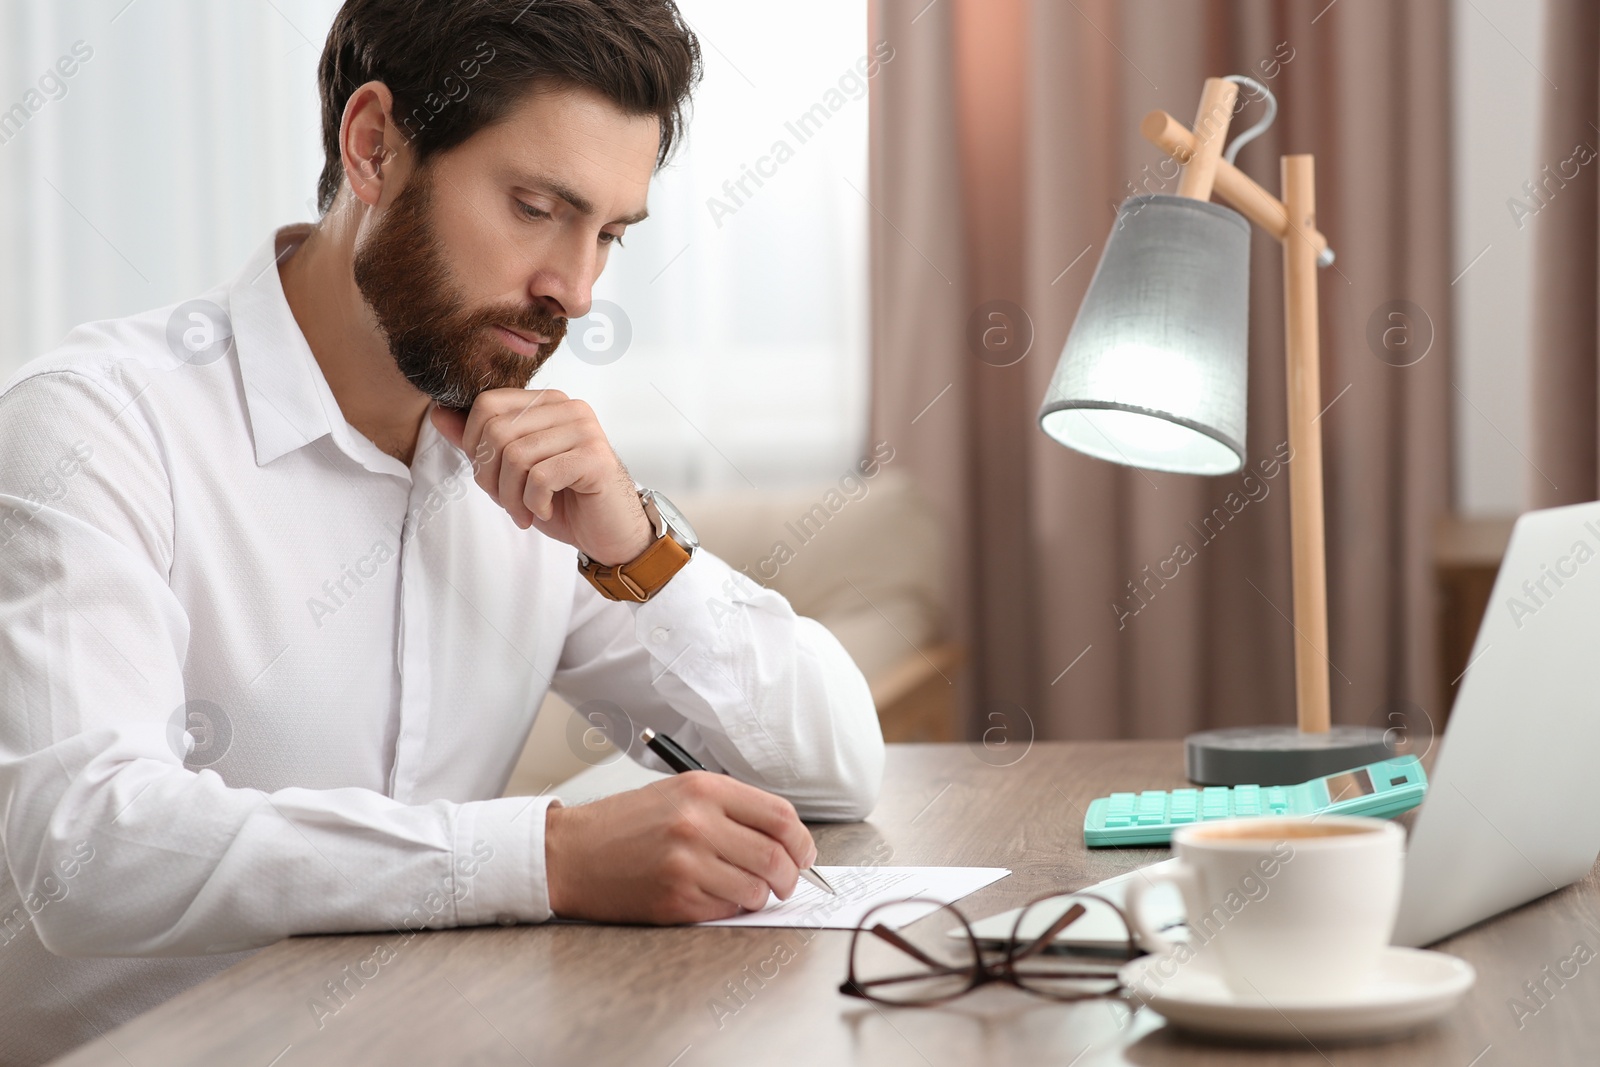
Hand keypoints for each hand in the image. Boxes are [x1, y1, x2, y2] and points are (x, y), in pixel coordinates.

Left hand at [430, 389, 652, 564]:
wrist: (609, 533)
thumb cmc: (565, 501)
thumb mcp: (512, 471)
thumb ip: (479, 441)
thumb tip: (439, 412)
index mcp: (547, 402)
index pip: (487, 404)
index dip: (474, 445)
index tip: (490, 477)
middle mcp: (568, 407)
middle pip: (497, 431)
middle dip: (490, 476)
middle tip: (506, 502)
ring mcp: (585, 430)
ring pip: (516, 456)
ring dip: (510, 496)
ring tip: (524, 511)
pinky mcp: (595, 458)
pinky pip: (540, 477)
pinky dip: (533, 502)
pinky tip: (544, 509)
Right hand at [544, 772, 817, 923]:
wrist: (571, 853)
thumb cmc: (625, 824)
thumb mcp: (679, 794)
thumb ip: (731, 809)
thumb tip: (784, 838)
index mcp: (704, 789)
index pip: (780, 816)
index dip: (802, 841)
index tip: (804, 854)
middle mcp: (697, 823)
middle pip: (775, 856)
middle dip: (791, 876)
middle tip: (787, 882)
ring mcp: (686, 863)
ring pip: (756, 889)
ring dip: (761, 896)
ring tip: (747, 890)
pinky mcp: (675, 899)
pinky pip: (727, 910)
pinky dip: (732, 908)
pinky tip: (715, 897)